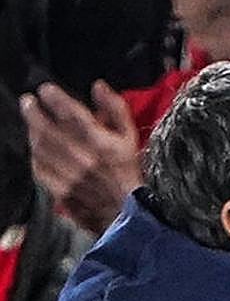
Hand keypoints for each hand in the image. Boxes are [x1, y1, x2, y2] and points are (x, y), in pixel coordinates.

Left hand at [20, 81, 140, 234]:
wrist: (128, 213)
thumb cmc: (128, 174)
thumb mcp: (130, 138)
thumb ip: (116, 109)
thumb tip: (99, 87)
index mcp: (100, 142)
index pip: (69, 112)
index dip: (53, 97)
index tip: (46, 90)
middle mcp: (82, 157)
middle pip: (47, 128)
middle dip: (33, 111)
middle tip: (28, 102)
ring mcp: (69, 175)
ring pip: (40, 147)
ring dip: (32, 132)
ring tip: (31, 123)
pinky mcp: (60, 190)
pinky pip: (39, 168)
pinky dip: (35, 156)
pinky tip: (36, 150)